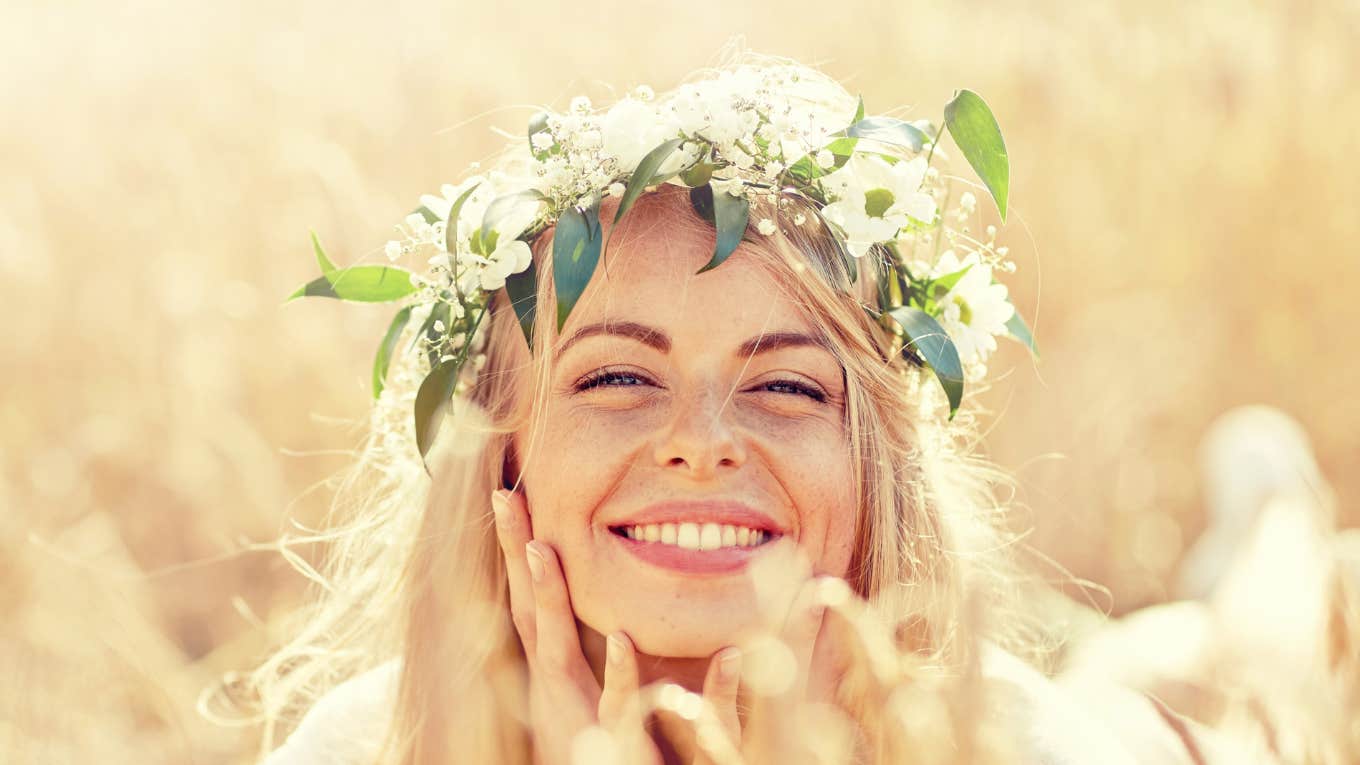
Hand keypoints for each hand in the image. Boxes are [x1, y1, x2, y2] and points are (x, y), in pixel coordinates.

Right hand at [492, 489, 743, 764]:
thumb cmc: (601, 751)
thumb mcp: (586, 692)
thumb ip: (588, 650)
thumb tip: (591, 602)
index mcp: (553, 667)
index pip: (529, 596)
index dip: (514, 546)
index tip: (506, 492)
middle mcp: (554, 684)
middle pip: (528, 607)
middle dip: (513, 550)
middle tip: (504, 493)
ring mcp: (575, 710)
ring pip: (555, 648)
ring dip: (547, 596)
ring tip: (539, 547)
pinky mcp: (613, 744)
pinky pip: (618, 705)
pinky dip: (620, 673)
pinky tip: (623, 638)